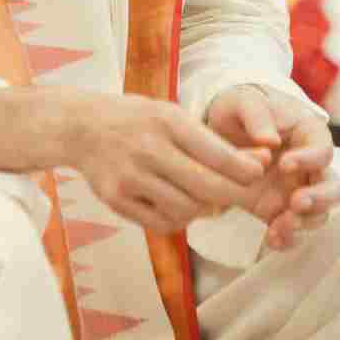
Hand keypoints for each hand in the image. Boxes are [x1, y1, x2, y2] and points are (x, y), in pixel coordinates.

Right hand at [69, 91, 269, 234]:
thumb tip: (258, 165)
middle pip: (207, 188)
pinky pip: (162, 223)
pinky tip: (176, 203)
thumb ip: (210, 141)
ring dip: (204, 209)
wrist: (81, 127)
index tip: (258, 173)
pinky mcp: (116, 199)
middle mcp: (147, 149)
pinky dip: (178, 218)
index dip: (245, 169)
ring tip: (203, 196)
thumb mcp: (171, 115)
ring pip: (187, 210)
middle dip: (233, 195)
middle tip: (242, 194)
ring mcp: (129, 177)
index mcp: (166, 121)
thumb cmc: (138, 120)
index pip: (217, 154)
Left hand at [206, 84, 339, 250]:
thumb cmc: (240, 108)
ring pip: (318, 214)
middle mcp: (310, 166)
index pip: (323, 150)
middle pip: (333, 188)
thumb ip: (257, 115)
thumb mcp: (243, 101)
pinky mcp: (281, 209)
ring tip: (279, 226)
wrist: (221, 128)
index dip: (309, 159)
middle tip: (296, 202)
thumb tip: (269, 142)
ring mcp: (298, 189)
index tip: (284, 164)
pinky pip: (294, 229)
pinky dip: (287, 238)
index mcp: (309, 134)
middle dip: (320, 199)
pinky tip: (271, 239)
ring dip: (303, 223)